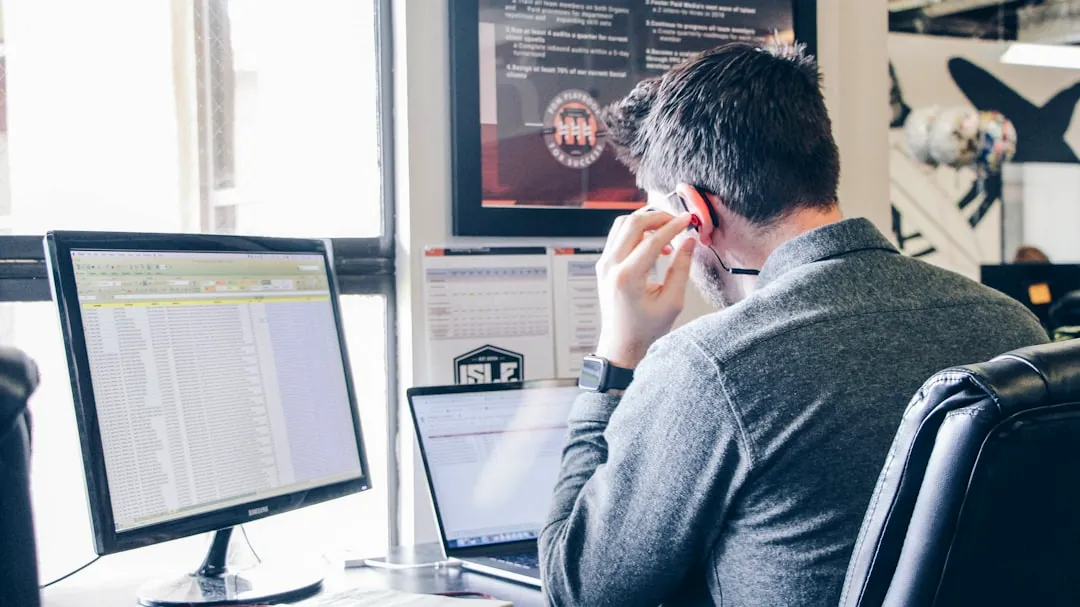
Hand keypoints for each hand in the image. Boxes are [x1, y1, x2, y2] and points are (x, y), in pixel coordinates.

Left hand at [594, 210, 695, 369]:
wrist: (622, 343)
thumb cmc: (645, 329)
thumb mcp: (672, 302)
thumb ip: (681, 268)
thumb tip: (689, 241)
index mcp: (627, 277)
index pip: (653, 240)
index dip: (673, 226)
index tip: (688, 220)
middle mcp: (611, 266)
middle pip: (633, 223)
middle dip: (658, 217)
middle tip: (677, 221)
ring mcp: (604, 264)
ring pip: (622, 224)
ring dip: (646, 222)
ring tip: (667, 233)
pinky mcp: (604, 264)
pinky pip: (618, 235)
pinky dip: (637, 231)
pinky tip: (654, 244)